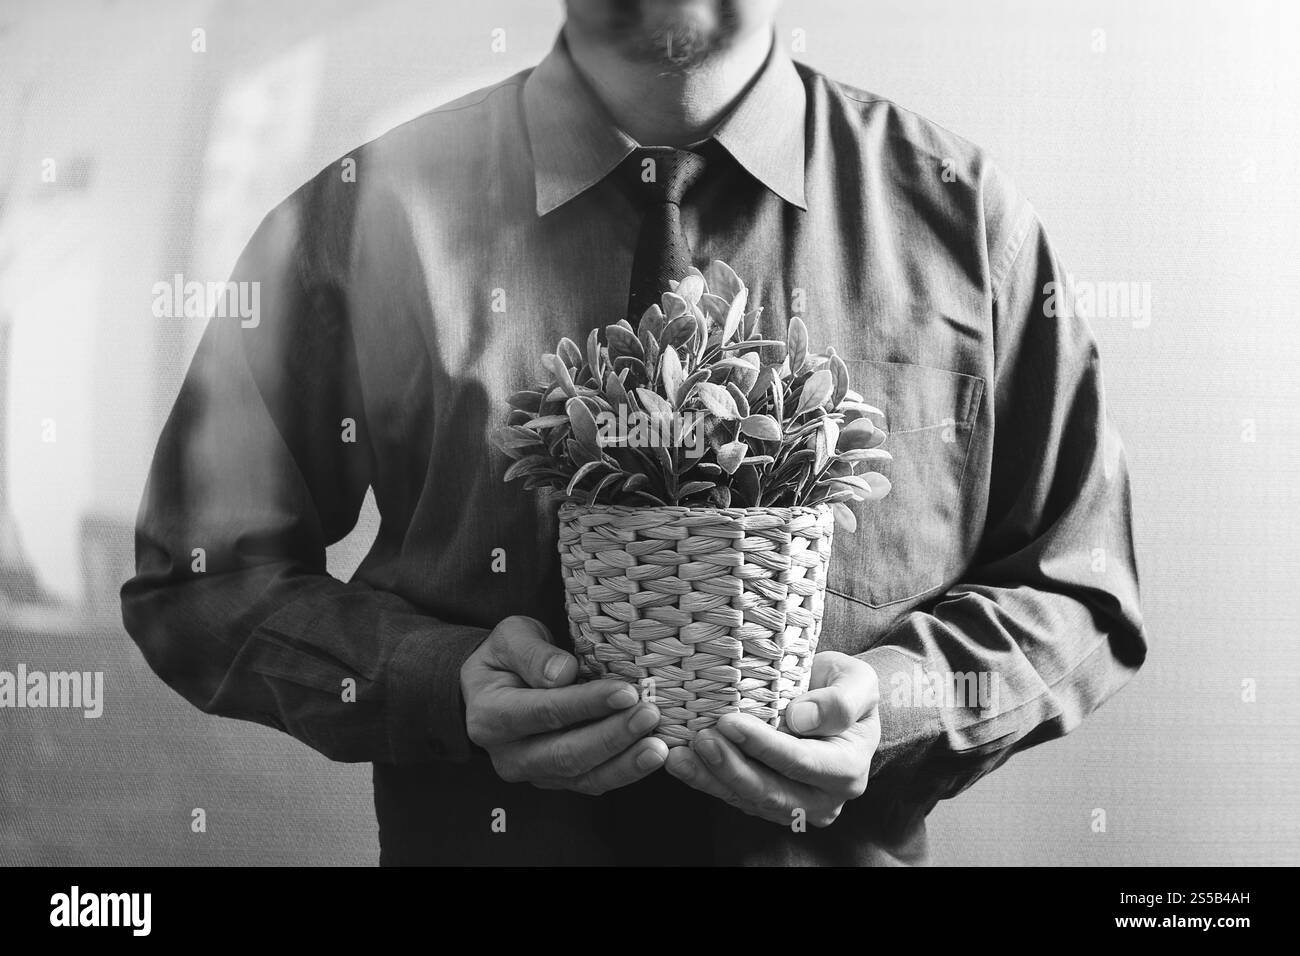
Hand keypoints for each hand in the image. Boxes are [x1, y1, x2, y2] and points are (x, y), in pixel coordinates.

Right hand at [461, 615, 667, 793]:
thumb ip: (531, 653)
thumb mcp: (510, 638)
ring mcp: (533, 772)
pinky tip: (652, 755)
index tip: (625, 692)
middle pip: (565, 754)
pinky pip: (593, 782)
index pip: (543, 712)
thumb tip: (563, 673)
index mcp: (490, 716)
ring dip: (625, 762)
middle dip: (612, 737)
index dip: (586, 704)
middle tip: (650, 716)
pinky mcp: (557, 780)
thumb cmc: (506, 658)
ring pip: (583, 776)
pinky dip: (625, 771)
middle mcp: (509, 754)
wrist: (493, 690)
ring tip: (659, 746)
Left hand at [664, 651, 879, 827]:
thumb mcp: (858, 681)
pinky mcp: (768, 804)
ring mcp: (795, 807)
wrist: (836, 702)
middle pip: (770, 790)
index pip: (801, 761)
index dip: (764, 745)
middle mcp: (824, 798)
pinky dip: (705, 780)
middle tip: (700, 740)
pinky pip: (734, 796)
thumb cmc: (846, 686)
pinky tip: (680, 761)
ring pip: (747, 798)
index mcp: (848, 769)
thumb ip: (840, 701)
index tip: (729, 722)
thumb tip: (800, 718)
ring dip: (711, 778)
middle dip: (731, 767)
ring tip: (680, 755)